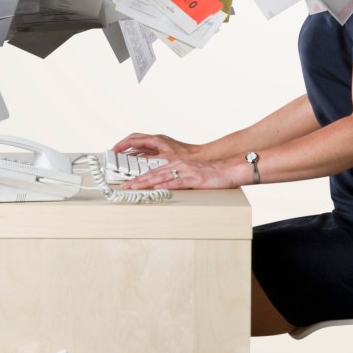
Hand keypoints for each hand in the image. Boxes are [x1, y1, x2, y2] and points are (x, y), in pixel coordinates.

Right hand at [111, 132, 197, 159]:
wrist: (200, 156)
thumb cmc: (187, 155)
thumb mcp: (165, 159)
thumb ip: (149, 160)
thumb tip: (136, 163)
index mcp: (155, 140)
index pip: (132, 140)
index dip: (120, 146)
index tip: (112, 152)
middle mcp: (156, 140)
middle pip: (133, 141)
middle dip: (122, 147)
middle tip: (113, 155)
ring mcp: (158, 145)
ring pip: (139, 147)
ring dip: (129, 153)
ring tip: (120, 160)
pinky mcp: (161, 150)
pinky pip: (144, 152)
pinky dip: (136, 157)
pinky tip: (134, 164)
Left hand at [126, 159, 240, 190]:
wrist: (229, 170)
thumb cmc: (212, 174)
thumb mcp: (192, 174)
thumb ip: (178, 179)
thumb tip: (165, 187)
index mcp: (178, 164)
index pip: (154, 171)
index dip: (140, 177)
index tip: (128, 183)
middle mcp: (179, 166)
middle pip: (154, 173)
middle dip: (137, 180)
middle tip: (124, 186)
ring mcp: (186, 172)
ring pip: (162, 176)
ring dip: (146, 182)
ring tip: (133, 187)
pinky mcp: (194, 179)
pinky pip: (177, 182)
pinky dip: (165, 184)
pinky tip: (157, 187)